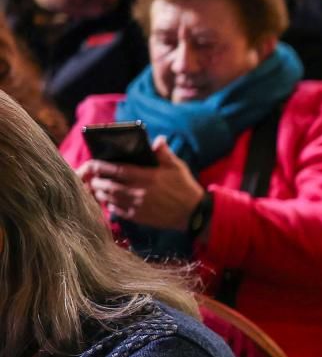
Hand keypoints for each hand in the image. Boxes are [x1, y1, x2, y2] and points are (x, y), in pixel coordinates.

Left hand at [77, 137, 205, 230]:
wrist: (193, 213)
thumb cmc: (185, 188)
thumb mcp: (177, 167)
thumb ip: (164, 153)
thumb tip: (158, 139)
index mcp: (147, 177)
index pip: (117, 170)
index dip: (102, 166)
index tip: (93, 163)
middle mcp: (139, 191)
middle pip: (109, 185)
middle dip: (98, 180)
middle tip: (93, 177)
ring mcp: (137, 205)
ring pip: (111, 199)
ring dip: (102, 193)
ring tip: (98, 188)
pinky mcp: (139, 217)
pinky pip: (118, 211)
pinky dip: (111, 206)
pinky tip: (110, 202)